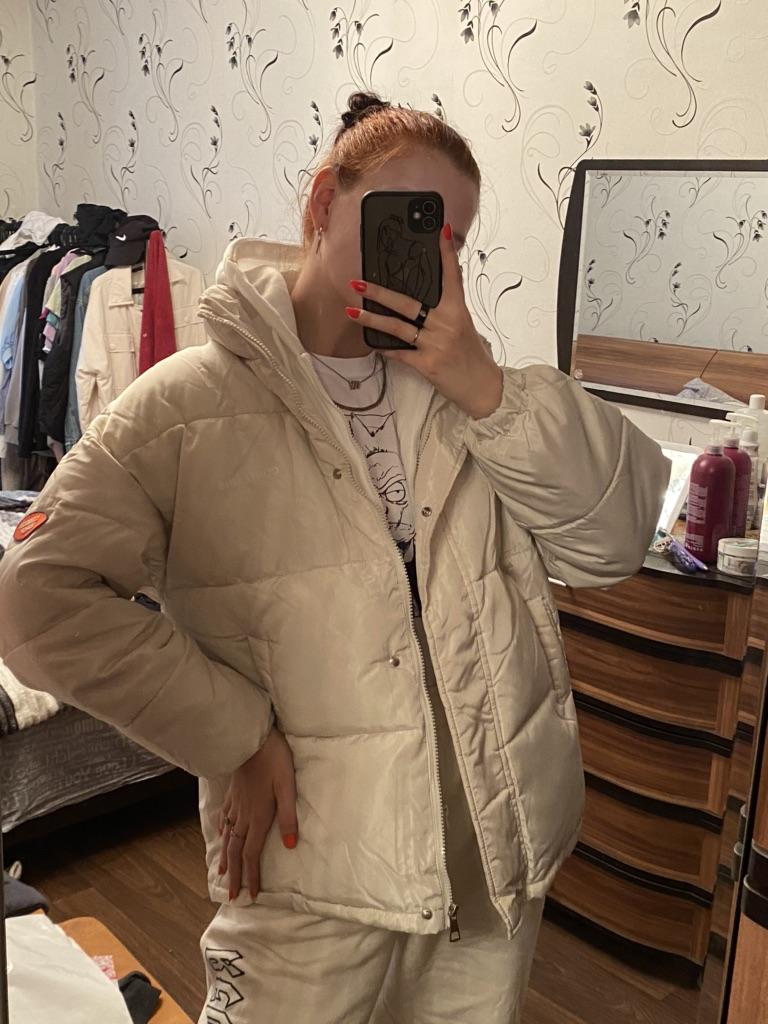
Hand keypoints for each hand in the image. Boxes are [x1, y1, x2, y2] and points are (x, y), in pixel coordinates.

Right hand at [217, 726, 297, 900]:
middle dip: (235, 875)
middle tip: (232, 896)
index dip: (251, 875)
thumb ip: (289, 816)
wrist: (251, 739)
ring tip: (221, 873)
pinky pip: (224, 819)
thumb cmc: (275, 760)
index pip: (252, 854)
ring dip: (225, 858)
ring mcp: (235, 805)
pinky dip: (221, 833)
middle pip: (236, 851)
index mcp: (258, 817)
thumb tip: (290, 845)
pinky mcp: (232, 793)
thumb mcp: (288, 787)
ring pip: (227, 837)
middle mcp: (244, 816)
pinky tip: (220, 836)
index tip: (251, 895)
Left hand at [345, 223, 503, 419]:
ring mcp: (436, 344)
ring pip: (398, 328)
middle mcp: (446, 324)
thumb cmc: (470, 354)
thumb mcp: (464, 325)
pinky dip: (385, 348)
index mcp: (457, 310)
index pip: (452, 275)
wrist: (481, 386)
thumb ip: (451, 304)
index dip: (446, 252)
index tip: (440, 229)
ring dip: (373, 319)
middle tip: (358, 282)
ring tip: (352, 312)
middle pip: (408, 303)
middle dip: (380, 292)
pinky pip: (400, 353)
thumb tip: (445, 278)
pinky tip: (371, 342)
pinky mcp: (428, 364)